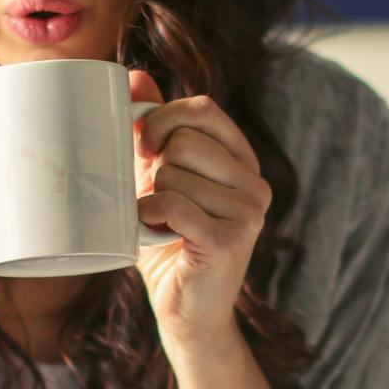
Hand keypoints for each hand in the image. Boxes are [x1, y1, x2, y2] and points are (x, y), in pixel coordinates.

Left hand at [129, 68, 271, 353]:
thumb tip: (134, 77)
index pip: (204, 108)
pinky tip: (153, 232)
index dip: (163, 117)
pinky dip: (150, 216)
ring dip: (151, 199)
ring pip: (175, 173)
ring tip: (161, 225)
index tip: (143, 144)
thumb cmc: (169, 244)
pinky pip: (174, 204)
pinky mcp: (232, 239)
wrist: (186, 312)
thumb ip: (154, 131)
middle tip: (155, 199)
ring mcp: (249, 212)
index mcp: (242, 161)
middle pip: (185, 140)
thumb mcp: (158, 179)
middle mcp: (255, 183)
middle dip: (155, 167)